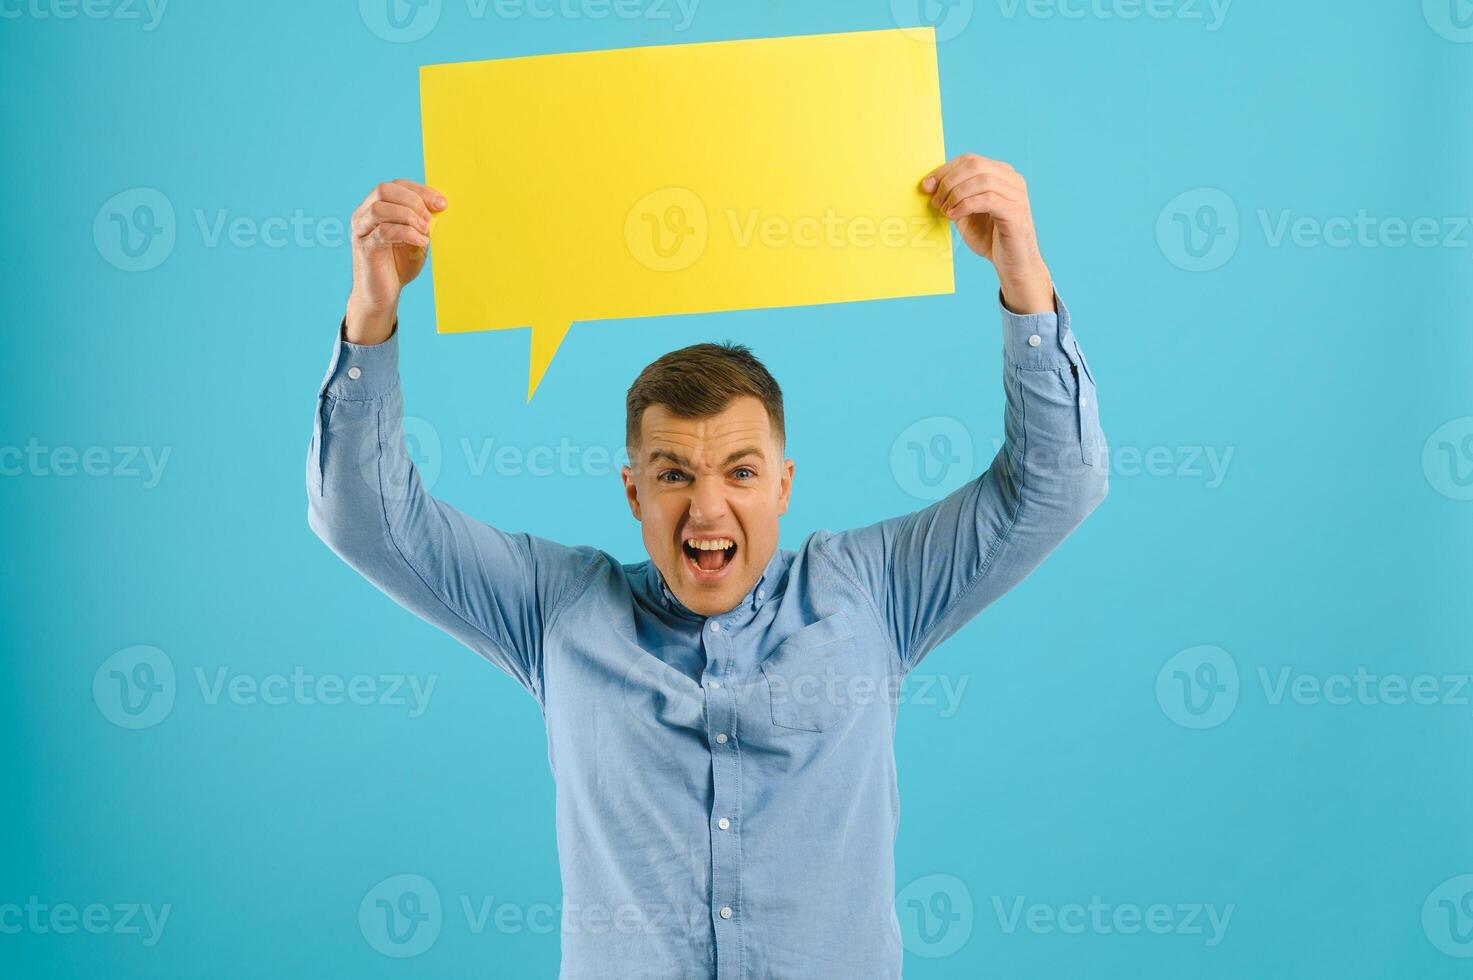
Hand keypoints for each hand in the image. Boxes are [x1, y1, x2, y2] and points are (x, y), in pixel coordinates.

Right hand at [345, 179, 446, 344]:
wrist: (382, 296)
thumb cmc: (399, 266)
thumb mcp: (416, 239)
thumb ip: (422, 222)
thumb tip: (438, 206)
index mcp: (375, 207)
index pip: (396, 185)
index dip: (420, 190)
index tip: (442, 204)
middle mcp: (363, 215)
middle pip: (383, 189)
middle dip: (413, 199)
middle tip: (429, 218)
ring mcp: (361, 230)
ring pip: (380, 208)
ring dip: (408, 215)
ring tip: (424, 230)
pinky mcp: (365, 247)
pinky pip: (384, 231)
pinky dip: (406, 233)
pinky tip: (420, 242)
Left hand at [922, 154, 1053, 313]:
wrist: (1011, 264)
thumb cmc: (990, 237)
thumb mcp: (967, 212)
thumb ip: (954, 196)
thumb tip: (930, 184)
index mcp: (1002, 174)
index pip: (970, 160)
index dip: (944, 170)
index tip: (926, 186)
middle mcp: (1013, 180)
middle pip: (975, 165)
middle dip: (949, 182)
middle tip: (936, 201)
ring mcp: (1017, 195)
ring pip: (982, 180)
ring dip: (956, 194)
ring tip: (945, 211)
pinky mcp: (1016, 213)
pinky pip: (987, 199)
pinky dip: (965, 206)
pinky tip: (954, 217)